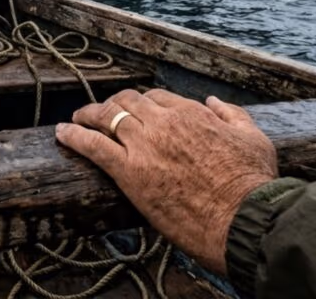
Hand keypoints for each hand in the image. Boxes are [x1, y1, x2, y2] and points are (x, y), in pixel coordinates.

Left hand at [55, 88, 276, 275]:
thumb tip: (213, 101)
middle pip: (127, 101)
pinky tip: (61, 133)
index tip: (136, 112)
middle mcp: (164, 122)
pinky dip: (74, 136)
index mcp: (192, 112)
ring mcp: (144, 145)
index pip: (157, 98)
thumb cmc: (253, 182)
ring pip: (106, 117)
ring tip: (76, 119)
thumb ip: (232, 114)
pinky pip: (92, 146)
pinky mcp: (129, 171)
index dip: (143, 103)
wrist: (244, 217)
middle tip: (101, 113)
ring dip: (88, 115)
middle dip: (112, 104)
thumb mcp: (253, 137)